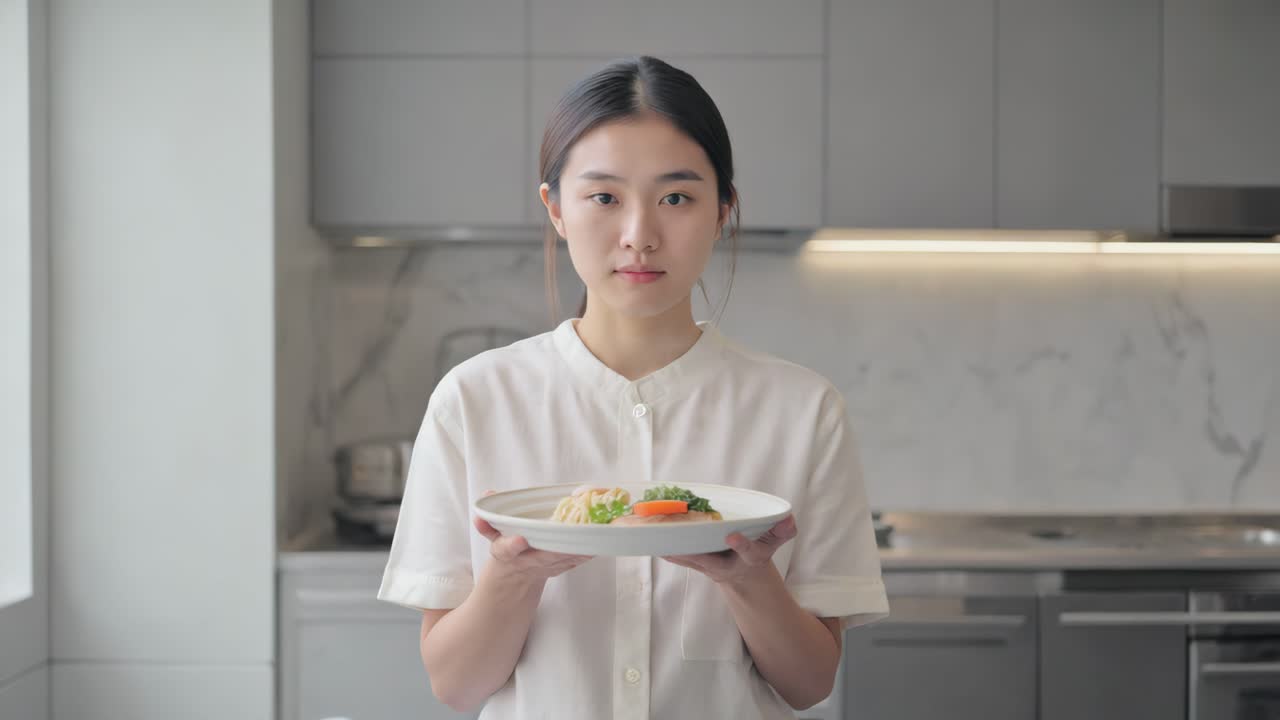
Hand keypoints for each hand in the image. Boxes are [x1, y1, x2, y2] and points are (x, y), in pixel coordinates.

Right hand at [473, 491, 591, 585]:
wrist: (517, 577)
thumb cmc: (507, 548)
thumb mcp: (492, 534)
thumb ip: (488, 517)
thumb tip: (488, 493)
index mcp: (505, 553)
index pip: (505, 550)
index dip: (512, 545)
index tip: (520, 540)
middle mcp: (526, 562)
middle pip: (542, 556)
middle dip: (556, 547)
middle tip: (571, 532)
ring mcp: (545, 567)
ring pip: (563, 558)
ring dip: (578, 547)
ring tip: (591, 532)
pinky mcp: (562, 567)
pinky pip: (576, 559)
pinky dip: (588, 549)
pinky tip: (600, 537)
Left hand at [661, 515, 797, 585]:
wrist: (744, 580)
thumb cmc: (756, 556)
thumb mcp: (771, 546)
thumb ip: (780, 533)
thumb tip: (789, 519)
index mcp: (749, 560)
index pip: (749, 553)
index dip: (742, 544)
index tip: (733, 534)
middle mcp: (726, 567)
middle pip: (708, 559)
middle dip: (692, 550)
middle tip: (675, 539)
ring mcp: (709, 567)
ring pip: (689, 558)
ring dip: (673, 549)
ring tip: (655, 537)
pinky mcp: (697, 564)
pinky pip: (681, 557)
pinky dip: (668, 548)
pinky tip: (651, 540)